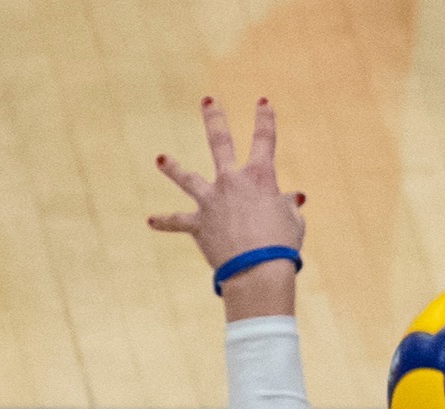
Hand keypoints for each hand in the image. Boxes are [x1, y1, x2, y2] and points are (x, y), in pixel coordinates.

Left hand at [149, 98, 304, 317]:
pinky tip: (150, 221)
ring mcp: (211, 201)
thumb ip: (289, 206)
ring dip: (173, 168)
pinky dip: (165, 221)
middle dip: (215, 120)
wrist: (257, 270)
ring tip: (160, 159)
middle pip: (220, 142)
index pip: (264, 140)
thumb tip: (292, 198)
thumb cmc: (282, 246)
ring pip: (187, 178)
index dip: (265, 119)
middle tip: (207, 101)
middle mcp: (231, 181)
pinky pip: (178, 222)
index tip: (263, 102)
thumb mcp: (294, 223)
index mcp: (260, 178)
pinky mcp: (198, 224)